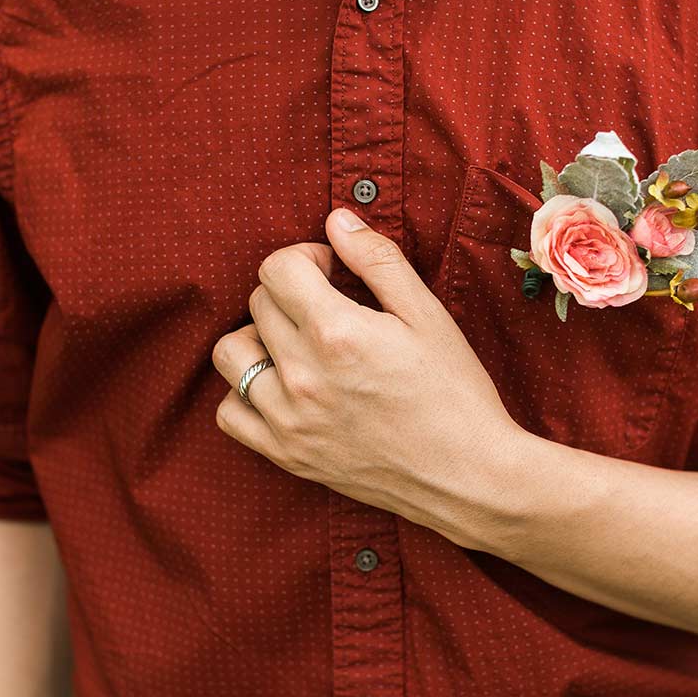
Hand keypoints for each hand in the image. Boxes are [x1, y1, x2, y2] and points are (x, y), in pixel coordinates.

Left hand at [212, 207, 523, 550]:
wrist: (468, 476)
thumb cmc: (456, 393)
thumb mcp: (428, 315)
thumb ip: (378, 260)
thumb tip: (337, 220)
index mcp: (337, 333)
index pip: (276, 268)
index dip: (305, 258)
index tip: (332, 272)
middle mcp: (303, 376)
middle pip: (256, 304)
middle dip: (289, 293)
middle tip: (329, 309)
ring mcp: (288, 420)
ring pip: (230, 354)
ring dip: (258, 338)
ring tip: (298, 345)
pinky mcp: (286, 454)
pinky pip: (229, 412)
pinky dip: (245, 393)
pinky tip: (282, 387)